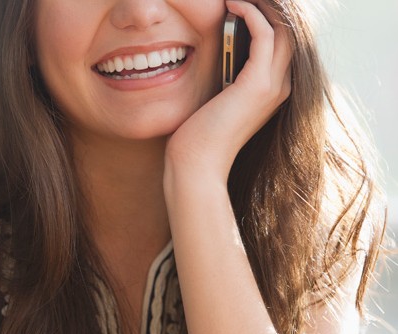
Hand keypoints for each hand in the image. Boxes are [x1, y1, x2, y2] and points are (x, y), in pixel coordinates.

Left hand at [165, 0, 291, 182]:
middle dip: (270, 7)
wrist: (197, 165)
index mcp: (272, 91)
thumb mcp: (217, 100)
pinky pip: (265, 33)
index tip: (246, 4)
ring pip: (282, 28)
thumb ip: (226, 78)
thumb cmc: (199, 138)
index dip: (269, 19)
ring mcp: (273, 86)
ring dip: (262, 5)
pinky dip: (250, 14)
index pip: (282, 44)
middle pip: (289, 31)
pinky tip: (232, 5)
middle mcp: (280, 87)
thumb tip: (220, 56)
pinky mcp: (257, 84)